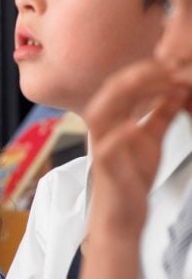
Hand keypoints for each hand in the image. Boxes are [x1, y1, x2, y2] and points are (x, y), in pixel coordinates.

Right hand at [85, 59, 187, 234]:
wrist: (122, 214)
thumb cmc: (131, 179)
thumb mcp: (151, 141)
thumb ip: (160, 116)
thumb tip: (176, 92)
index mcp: (112, 120)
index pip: (123, 84)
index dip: (148, 70)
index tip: (175, 64)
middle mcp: (102, 129)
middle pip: (112, 90)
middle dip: (142, 74)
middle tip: (172, 68)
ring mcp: (101, 146)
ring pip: (102, 110)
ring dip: (131, 94)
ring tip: (163, 85)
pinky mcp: (105, 167)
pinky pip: (106, 146)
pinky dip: (120, 133)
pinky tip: (136, 125)